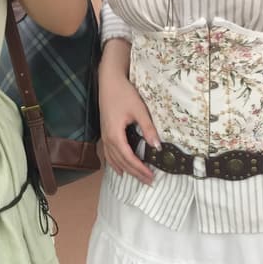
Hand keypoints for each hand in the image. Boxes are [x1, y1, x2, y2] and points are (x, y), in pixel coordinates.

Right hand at [99, 59, 159, 185]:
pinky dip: (115, 165)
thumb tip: (157, 146)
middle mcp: (108, 139)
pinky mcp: (105, 134)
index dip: (140, 169)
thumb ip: (148, 128)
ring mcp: (105, 137)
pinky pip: (109, 155)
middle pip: (122, 162)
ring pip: (114, 160)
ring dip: (126, 171)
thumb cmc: (124, 93)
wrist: (109, 82)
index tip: (151, 176)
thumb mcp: (139, 110)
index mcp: (115, 135)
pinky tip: (120, 170)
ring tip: (137, 179)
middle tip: (148, 182)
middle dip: (135, 173)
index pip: (129, 158)